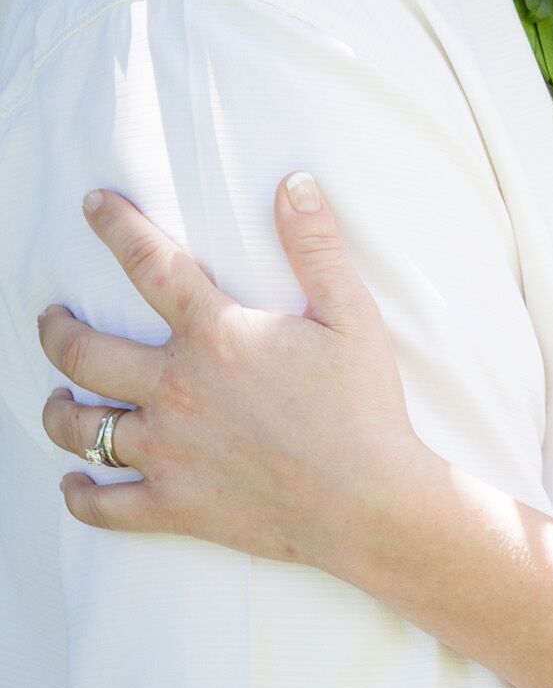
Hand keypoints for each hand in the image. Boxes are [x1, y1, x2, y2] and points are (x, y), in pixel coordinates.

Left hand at [42, 177, 434, 573]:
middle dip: (56, 330)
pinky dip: (80, 494)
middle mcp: (175, 389)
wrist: (367, 502)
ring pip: (79, 428)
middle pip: (83, 352)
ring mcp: (166, 451)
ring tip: (58, 397)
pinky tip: (75, 483)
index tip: (93, 204)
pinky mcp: (172, 505)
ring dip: (57, 410)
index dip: (116, 227)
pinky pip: (103, 505)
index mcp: (215, 336)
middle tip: (51, 318)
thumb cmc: (364, 408)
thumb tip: (294, 183)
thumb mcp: (352, 315)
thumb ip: (317, 246)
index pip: (149, 264)